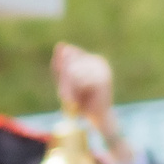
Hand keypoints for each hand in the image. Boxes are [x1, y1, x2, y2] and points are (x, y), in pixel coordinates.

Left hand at [52, 43, 143, 163]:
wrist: (98, 119)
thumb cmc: (82, 101)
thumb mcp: (66, 82)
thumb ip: (61, 64)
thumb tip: (60, 45)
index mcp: (91, 58)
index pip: (69, 54)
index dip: (61, 71)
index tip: (63, 87)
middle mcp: (99, 61)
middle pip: (70, 63)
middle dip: (63, 81)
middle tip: (64, 97)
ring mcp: (103, 69)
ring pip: (73, 72)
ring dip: (68, 88)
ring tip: (73, 100)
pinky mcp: (103, 79)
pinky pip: (79, 81)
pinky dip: (74, 93)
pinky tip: (80, 100)